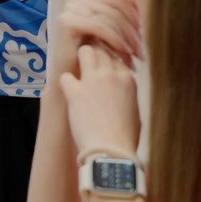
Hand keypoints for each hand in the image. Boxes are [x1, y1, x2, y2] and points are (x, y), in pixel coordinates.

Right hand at [54, 0, 141, 69]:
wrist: (73, 83)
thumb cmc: (93, 63)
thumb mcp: (111, 37)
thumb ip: (122, 18)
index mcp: (85, 0)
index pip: (118, 0)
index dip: (137, 16)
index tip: (148, 34)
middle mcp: (75, 1)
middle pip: (115, 7)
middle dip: (133, 29)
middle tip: (143, 49)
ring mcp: (70, 10)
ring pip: (110, 17)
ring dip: (127, 37)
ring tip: (136, 55)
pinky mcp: (67, 22)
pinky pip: (99, 26)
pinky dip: (115, 39)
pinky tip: (125, 53)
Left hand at [60, 43, 141, 157]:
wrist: (111, 152)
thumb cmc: (125, 138)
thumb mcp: (135, 110)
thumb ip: (127, 92)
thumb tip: (120, 88)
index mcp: (128, 79)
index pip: (117, 55)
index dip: (109, 60)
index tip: (104, 69)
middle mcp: (111, 74)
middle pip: (101, 49)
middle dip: (95, 54)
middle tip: (89, 67)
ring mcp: (93, 81)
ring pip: (85, 51)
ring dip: (80, 60)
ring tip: (80, 75)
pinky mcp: (76, 92)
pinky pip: (65, 76)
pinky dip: (66, 83)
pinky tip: (70, 93)